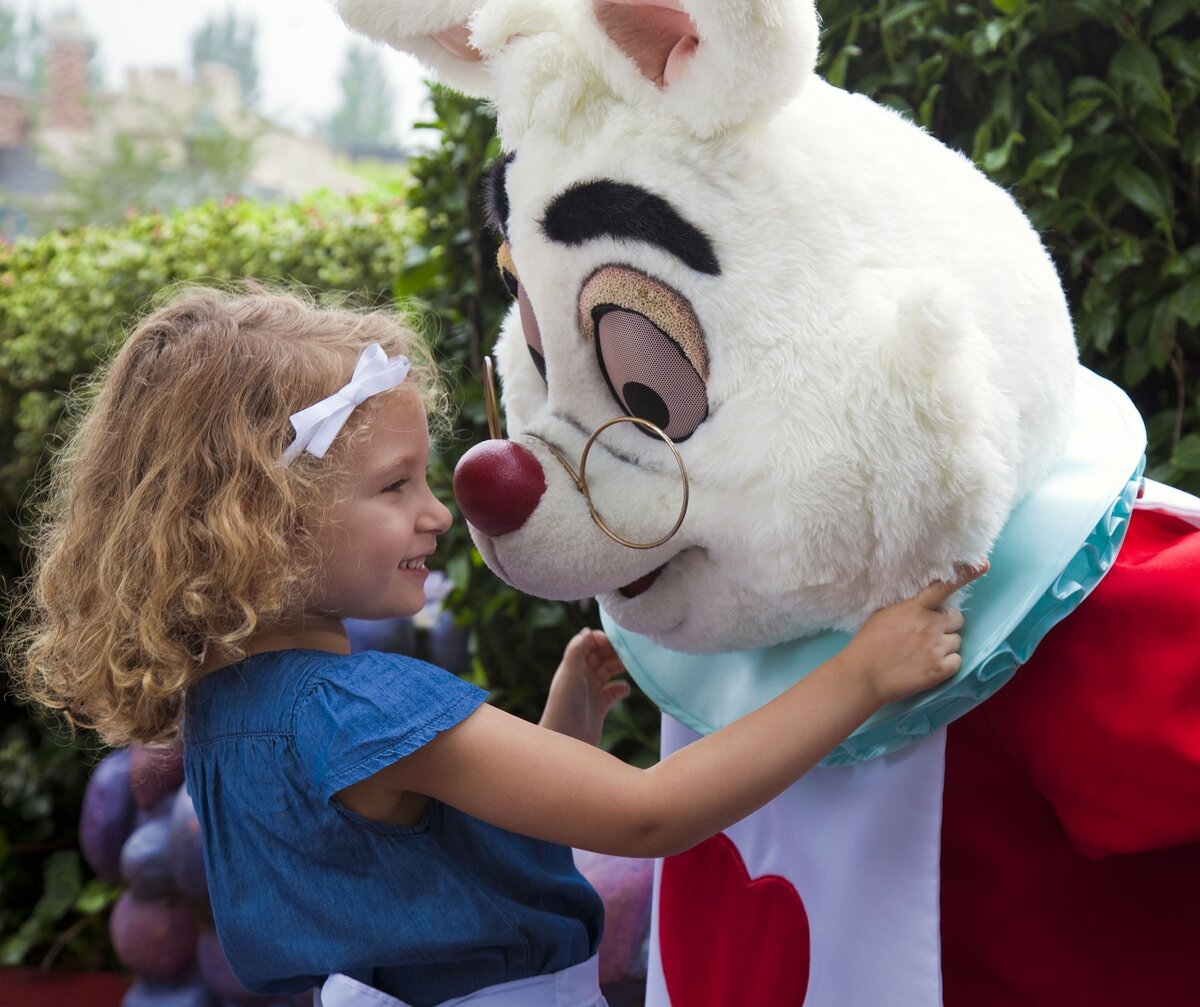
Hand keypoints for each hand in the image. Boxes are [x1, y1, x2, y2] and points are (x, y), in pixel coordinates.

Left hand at [539, 628, 630, 746]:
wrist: (565, 740)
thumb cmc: (564, 704)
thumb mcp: (569, 673)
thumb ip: (577, 649)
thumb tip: (587, 630)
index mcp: (573, 665)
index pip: (589, 643)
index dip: (602, 639)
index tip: (615, 642)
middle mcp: (582, 675)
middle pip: (601, 655)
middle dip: (614, 651)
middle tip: (628, 653)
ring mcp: (591, 690)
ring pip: (609, 671)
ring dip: (619, 666)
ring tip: (629, 666)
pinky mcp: (600, 706)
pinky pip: (615, 691)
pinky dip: (621, 688)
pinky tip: (624, 690)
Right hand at [841, 562, 988, 706]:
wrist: (863, 676)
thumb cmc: (868, 644)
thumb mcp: (883, 615)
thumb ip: (906, 608)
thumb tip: (922, 605)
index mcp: (913, 608)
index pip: (943, 588)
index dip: (965, 575)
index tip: (983, 565)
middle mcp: (928, 625)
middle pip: (956, 619)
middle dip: (946, 626)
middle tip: (928, 636)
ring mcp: (936, 647)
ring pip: (956, 641)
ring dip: (945, 646)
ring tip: (924, 654)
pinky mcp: (940, 669)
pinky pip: (957, 661)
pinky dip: (946, 665)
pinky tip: (928, 667)